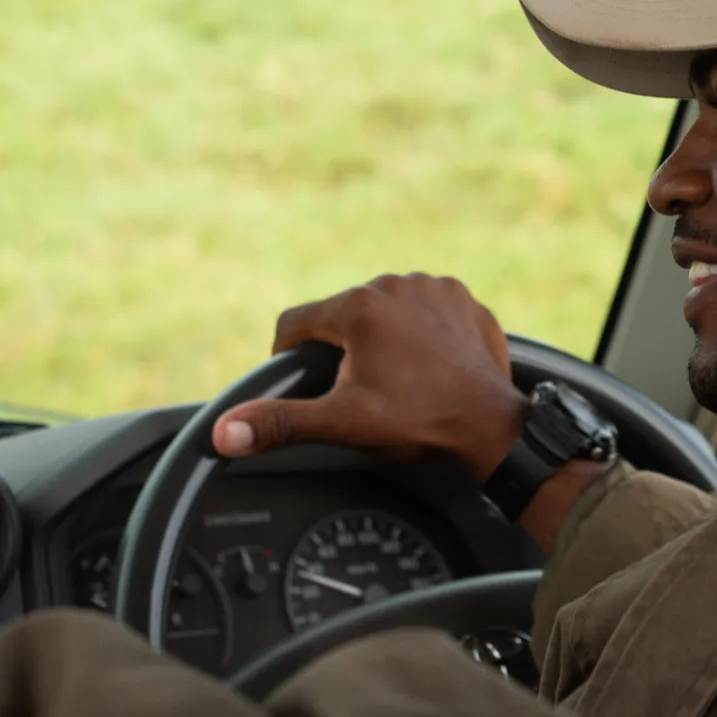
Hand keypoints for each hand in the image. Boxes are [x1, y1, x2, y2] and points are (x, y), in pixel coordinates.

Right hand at [212, 274, 528, 481]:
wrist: (491, 425)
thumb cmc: (419, 421)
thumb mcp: (341, 423)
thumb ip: (279, 422)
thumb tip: (224, 432)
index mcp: (357, 307)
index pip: (296, 324)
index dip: (289, 356)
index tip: (301, 380)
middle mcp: (394, 284)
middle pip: (343, 316)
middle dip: (343, 350)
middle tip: (360, 391)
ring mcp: (433, 287)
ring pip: (385, 309)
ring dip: (383, 337)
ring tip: (398, 378)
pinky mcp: (463, 297)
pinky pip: (425, 309)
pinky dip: (421, 332)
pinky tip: (428, 364)